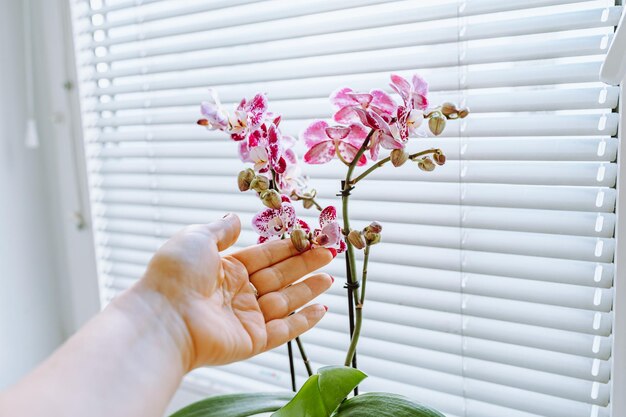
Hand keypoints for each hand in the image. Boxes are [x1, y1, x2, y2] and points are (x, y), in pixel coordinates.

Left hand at [136, 213, 333, 369]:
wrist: (164, 318)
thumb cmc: (175, 274)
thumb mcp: (197, 238)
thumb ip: (221, 230)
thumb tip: (236, 218)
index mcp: (226, 269)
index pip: (265, 256)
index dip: (288, 247)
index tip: (310, 238)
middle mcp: (237, 293)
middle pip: (279, 276)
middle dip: (304, 265)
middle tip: (328, 253)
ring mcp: (246, 318)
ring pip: (285, 301)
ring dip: (308, 290)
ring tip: (329, 277)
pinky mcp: (252, 340)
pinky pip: (284, 330)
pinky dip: (304, 321)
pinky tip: (322, 309)